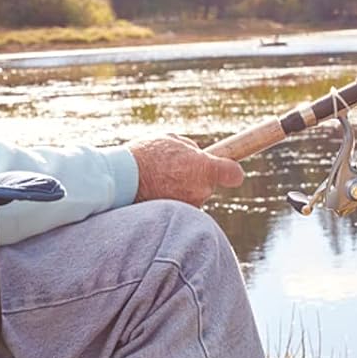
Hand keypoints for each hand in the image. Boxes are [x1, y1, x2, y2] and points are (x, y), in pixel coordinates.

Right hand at [127, 135, 244, 207]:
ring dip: (181, 190)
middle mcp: (201, 191)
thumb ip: (190, 148)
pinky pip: (178, 207)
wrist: (123, 180)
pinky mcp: (176, 217)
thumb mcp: (170, 140)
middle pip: (206, 185)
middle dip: (194, 178)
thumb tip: (197, 154)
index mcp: (205, 168)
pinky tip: (155, 192)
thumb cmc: (145, 155)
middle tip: (172, 170)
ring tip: (159, 180)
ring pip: (191, 197)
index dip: (231, 172)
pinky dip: (170, 201)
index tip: (228, 171)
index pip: (233, 174)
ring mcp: (189, 207)